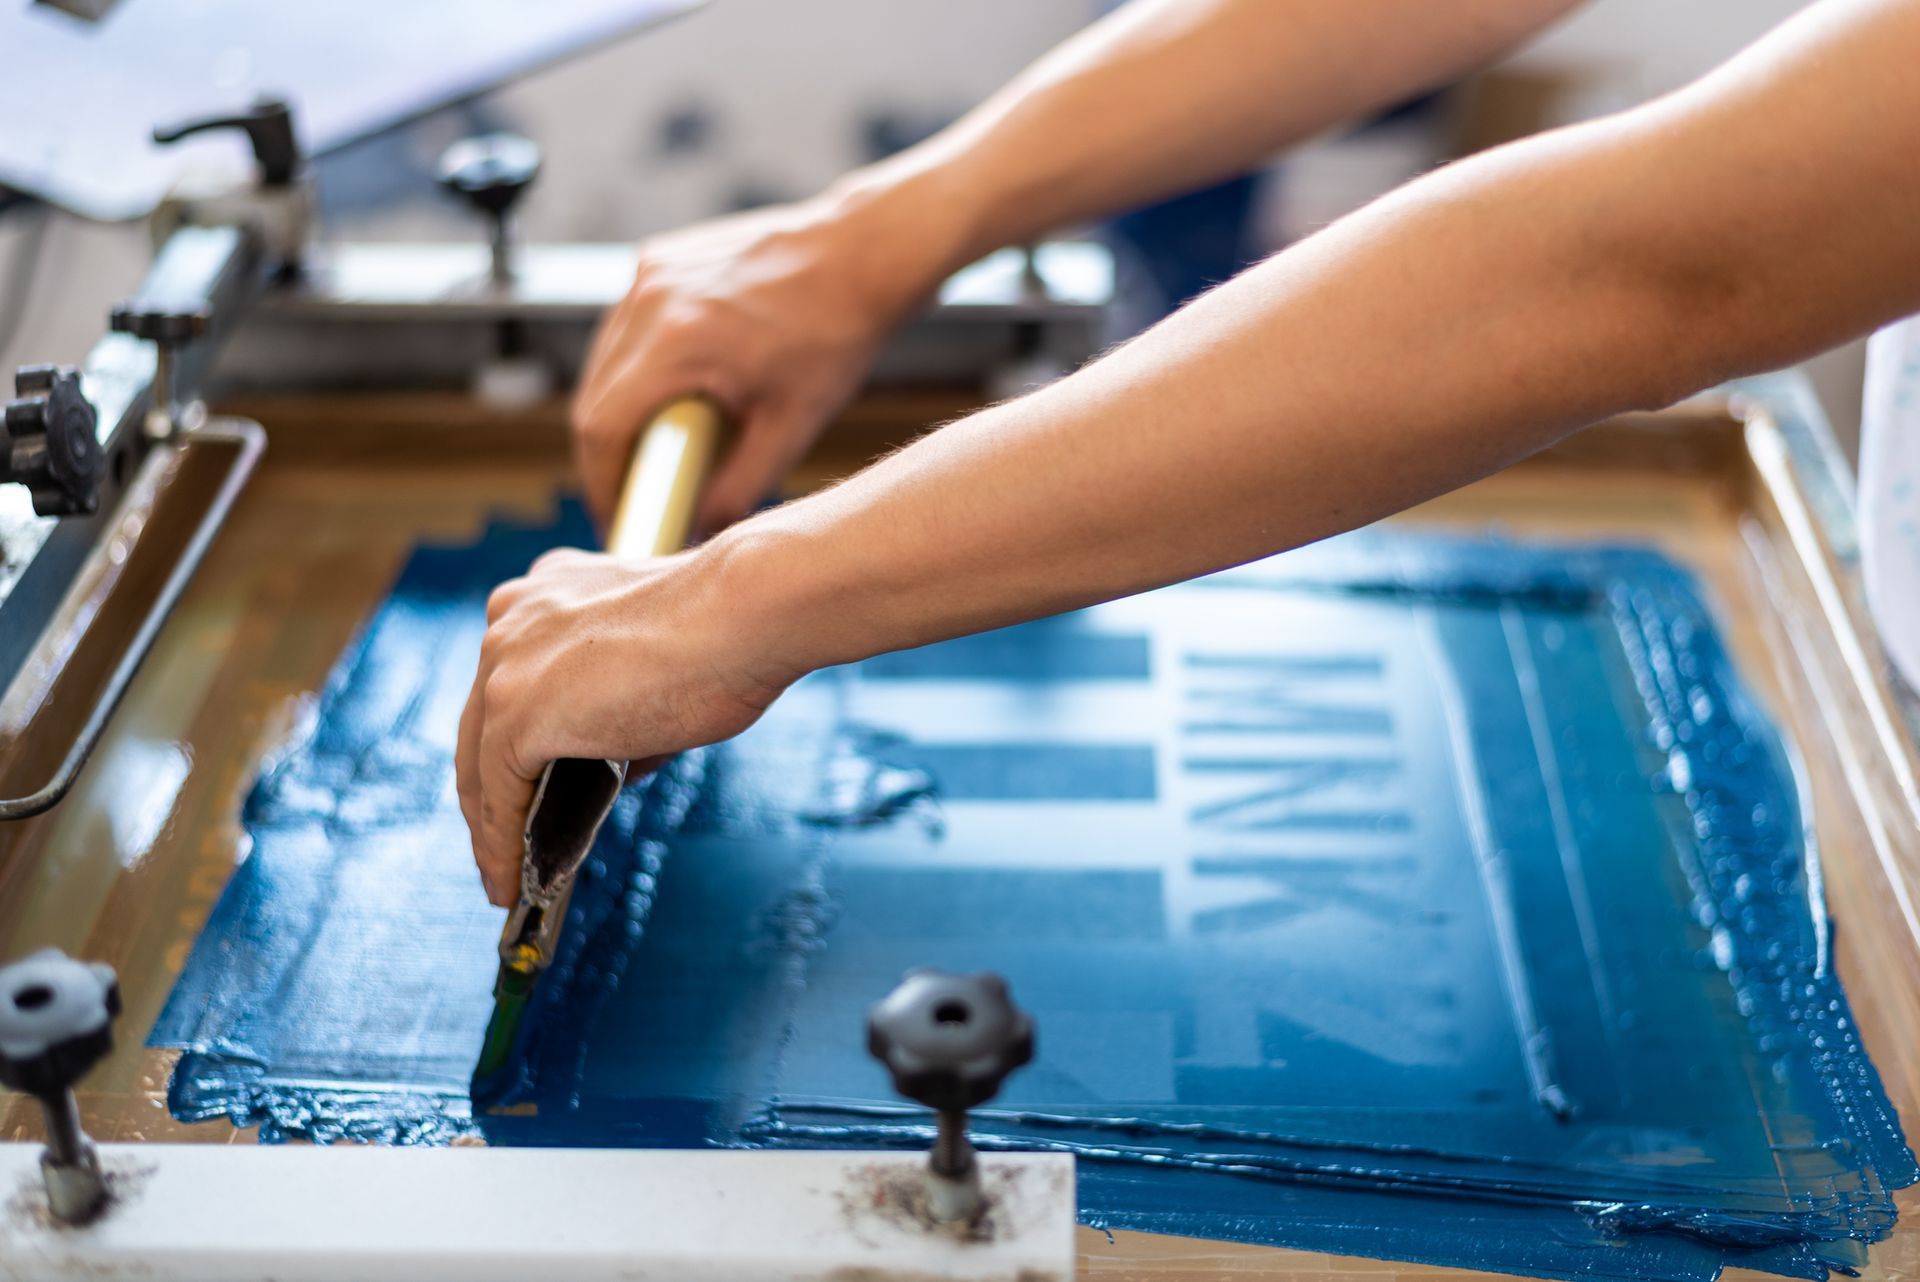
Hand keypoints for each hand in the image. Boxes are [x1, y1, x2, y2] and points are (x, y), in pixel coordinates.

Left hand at [457, 543, 796, 905]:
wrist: (744, 614)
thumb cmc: (726, 633)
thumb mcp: (654, 667)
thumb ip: (615, 713)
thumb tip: (605, 773)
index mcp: (543, 595)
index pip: (509, 685)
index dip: (510, 747)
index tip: (519, 792)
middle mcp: (510, 618)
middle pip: (481, 726)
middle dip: (490, 795)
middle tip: (504, 848)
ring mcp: (505, 663)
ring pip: (480, 765)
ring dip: (491, 830)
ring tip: (506, 878)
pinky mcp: (515, 712)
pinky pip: (499, 796)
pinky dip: (503, 843)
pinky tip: (514, 875)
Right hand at [572, 192, 935, 536]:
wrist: (861, 253)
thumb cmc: (837, 336)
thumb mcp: (792, 427)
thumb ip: (739, 489)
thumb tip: (697, 536)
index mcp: (678, 340)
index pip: (602, 428)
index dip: (602, 484)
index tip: (620, 520)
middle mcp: (651, 298)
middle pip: (594, 398)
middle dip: (608, 456)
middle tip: (639, 498)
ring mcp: (651, 272)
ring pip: (604, 362)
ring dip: (619, 412)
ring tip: (655, 453)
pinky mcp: (659, 259)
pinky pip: (626, 329)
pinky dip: (636, 369)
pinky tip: (669, 396)